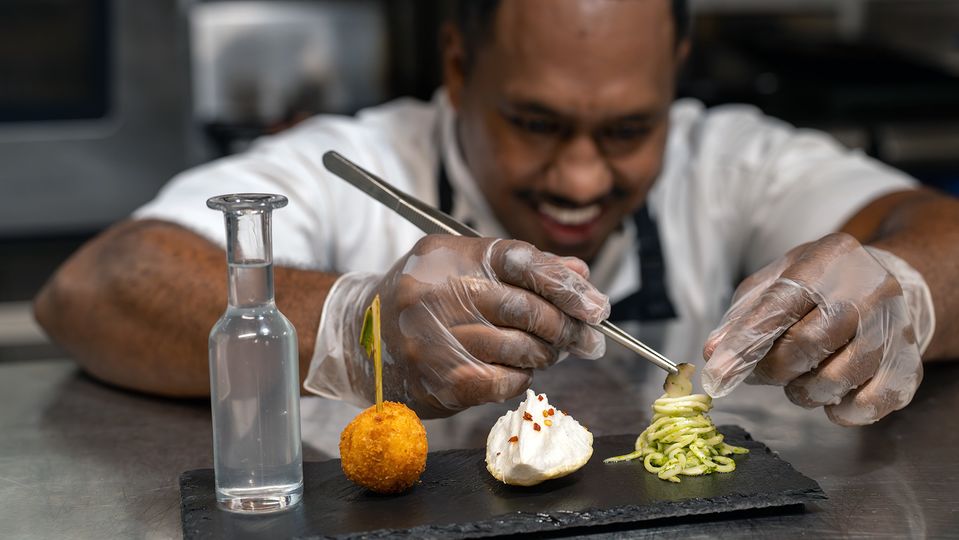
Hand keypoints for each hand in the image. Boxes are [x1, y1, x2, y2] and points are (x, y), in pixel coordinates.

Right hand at [305, 235, 608, 416]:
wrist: (362, 337)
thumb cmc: (425, 298)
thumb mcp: (464, 267)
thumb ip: (523, 268)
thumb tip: (580, 275)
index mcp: (448, 256)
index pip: (520, 261)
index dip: (564, 282)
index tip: (596, 303)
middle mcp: (437, 293)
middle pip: (525, 308)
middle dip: (567, 326)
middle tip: (590, 338)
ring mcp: (435, 339)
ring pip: (520, 348)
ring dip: (547, 353)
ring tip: (550, 351)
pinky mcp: (440, 380)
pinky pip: (504, 381)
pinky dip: (521, 376)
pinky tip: (516, 369)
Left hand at [702, 233, 934, 425]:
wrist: (889, 281)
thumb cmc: (822, 282)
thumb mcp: (777, 280)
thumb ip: (743, 314)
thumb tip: (714, 352)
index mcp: (826, 261)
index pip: (777, 308)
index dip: (743, 345)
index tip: (716, 374)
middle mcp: (867, 291)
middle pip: (806, 346)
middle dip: (772, 369)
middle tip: (763, 371)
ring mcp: (894, 329)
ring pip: (835, 380)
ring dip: (802, 390)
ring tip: (800, 375)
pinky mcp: (908, 365)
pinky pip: (867, 405)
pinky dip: (839, 410)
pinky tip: (832, 392)